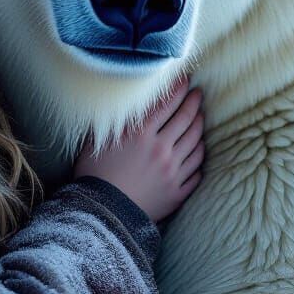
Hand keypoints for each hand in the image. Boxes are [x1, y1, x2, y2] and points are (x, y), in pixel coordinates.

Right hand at [72, 78, 204, 222]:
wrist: (101, 215)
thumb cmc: (93, 174)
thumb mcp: (96, 140)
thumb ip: (113, 120)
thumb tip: (122, 101)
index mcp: (140, 134)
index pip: (166, 103)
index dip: (178, 88)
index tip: (185, 78)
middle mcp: (160, 149)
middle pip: (185, 119)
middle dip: (193, 102)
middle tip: (197, 93)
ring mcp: (172, 171)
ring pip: (195, 143)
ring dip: (200, 126)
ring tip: (200, 117)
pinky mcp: (177, 192)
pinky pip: (196, 170)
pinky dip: (200, 157)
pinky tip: (199, 149)